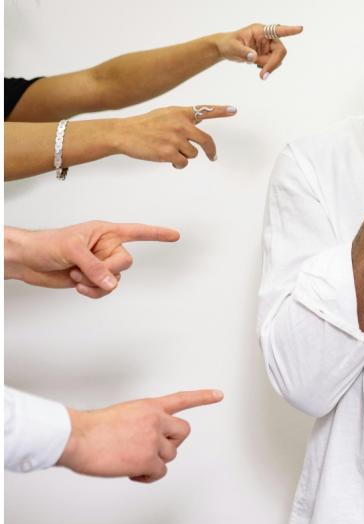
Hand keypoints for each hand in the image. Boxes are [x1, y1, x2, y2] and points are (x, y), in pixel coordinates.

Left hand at [4, 221, 179, 297]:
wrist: (27, 260)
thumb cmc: (46, 244)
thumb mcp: (72, 250)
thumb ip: (94, 266)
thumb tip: (111, 283)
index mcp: (106, 232)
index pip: (137, 232)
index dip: (157, 234)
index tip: (175, 235)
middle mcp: (106, 248)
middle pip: (125, 263)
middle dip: (108, 270)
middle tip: (87, 269)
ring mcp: (100, 265)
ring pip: (116, 280)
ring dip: (97, 283)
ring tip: (76, 276)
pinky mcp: (92, 279)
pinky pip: (105, 290)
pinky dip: (93, 292)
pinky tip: (78, 286)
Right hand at [57, 389, 222, 482]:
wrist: (77, 437)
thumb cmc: (90, 429)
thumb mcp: (121, 415)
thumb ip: (139, 423)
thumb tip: (141, 442)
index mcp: (149, 406)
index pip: (182, 399)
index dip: (202, 397)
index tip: (219, 395)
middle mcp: (157, 420)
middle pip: (183, 432)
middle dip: (173, 442)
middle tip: (154, 450)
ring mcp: (154, 439)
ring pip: (169, 455)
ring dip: (153, 461)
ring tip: (130, 461)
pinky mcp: (148, 459)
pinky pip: (159, 472)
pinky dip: (147, 476)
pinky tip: (132, 473)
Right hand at [112, 105, 236, 167]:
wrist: (124, 133)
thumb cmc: (145, 125)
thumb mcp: (165, 114)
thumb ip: (183, 118)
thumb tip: (199, 124)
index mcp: (180, 112)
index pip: (205, 111)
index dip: (221, 111)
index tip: (234, 110)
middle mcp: (181, 124)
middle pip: (206, 141)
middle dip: (210, 151)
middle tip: (212, 157)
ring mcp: (175, 139)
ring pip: (193, 154)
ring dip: (184, 156)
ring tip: (169, 150)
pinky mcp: (169, 152)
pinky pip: (183, 163)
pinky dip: (178, 164)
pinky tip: (166, 158)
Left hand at [214, 22, 302, 79]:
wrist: (225, 49)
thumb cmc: (228, 44)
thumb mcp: (232, 47)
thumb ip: (243, 52)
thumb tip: (253, 57)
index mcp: (260, 30)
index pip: (277, 30)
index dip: (289, 30)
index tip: (300, 29)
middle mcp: (267, 37)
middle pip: (280, 51)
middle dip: (272, 63)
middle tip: (262, 76)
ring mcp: (268, 46)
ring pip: (277, 59)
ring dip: (268, 66)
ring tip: (254, 65)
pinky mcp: (267, 54)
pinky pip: (273, 63)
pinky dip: (266, 68)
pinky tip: (256, 65)